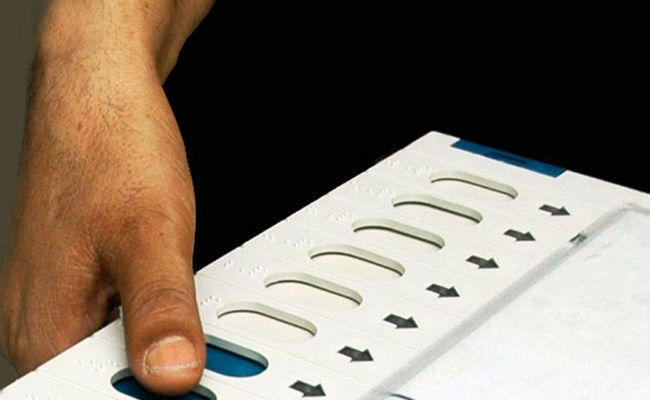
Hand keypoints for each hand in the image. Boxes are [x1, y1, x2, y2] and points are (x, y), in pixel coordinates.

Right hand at [0, 1, 211, 393]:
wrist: (97, 93)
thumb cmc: (109, 147)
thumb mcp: (151, 234)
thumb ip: (162, 311)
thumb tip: (172, 375)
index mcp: (46, 327)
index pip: (97, 398)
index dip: (150, 396)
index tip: (201, 382)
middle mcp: (45, 321)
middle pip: (108, 383)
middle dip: (160, 374)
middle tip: (208, 356)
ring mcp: (62, 299)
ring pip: (117, 354)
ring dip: (160, 348)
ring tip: (196, 333)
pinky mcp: (82, 279)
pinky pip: (119, 322)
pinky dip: (154, 322)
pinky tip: (175, 305)